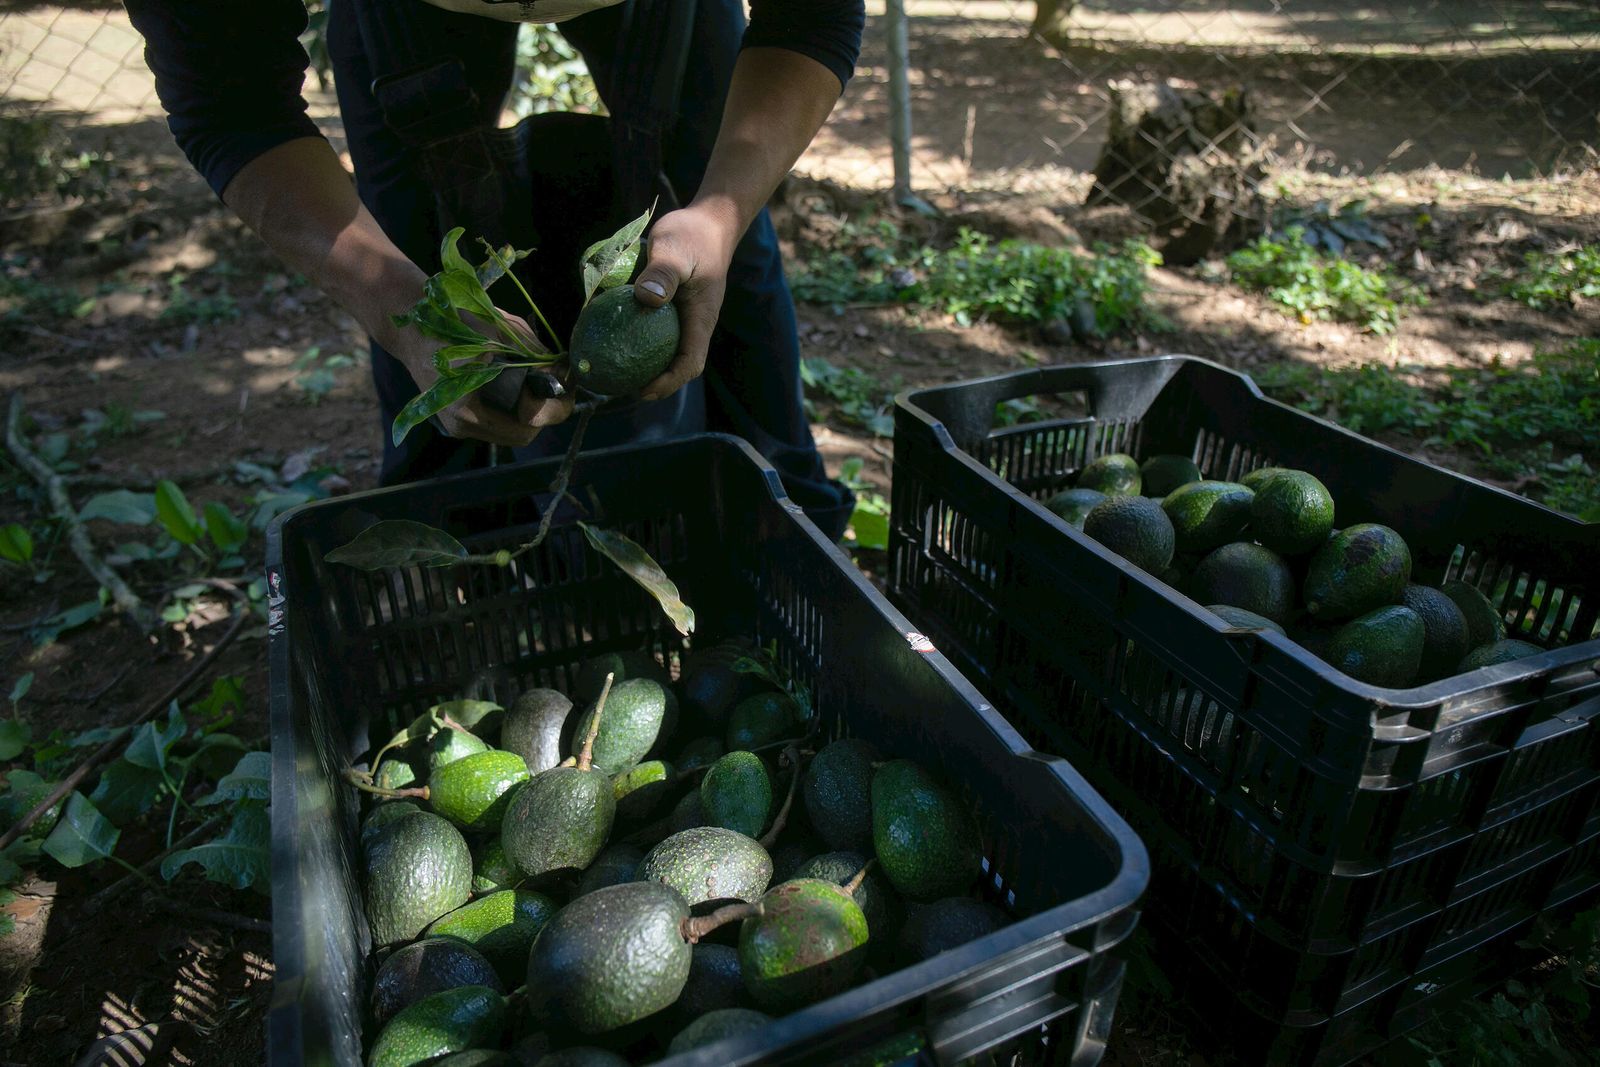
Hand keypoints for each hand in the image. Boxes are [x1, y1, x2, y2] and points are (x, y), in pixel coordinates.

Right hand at [383, 308, 573, 447]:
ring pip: (511, 430)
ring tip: (538, 378)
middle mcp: (461, 426)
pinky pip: (496, 421)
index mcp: (467, 410)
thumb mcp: (499, 329)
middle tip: (555, 378)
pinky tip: (518, 382)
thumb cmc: (452, 321)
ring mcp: (457, 425)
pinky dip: (512, 406)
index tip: (559, 378)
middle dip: (544, 408)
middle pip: (523, 433)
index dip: (551, 406)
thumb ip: (534, 353)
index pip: (528, 428)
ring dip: (529, 408)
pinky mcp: (457, 418)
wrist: (409, 323)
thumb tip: (563, 369)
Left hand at [631, 202, 740, 401]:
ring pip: (668, 351)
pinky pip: (658, 331)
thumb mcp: (675, 250)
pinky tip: (614, 337)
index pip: (690, 363)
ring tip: (616, 370)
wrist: (709, 221)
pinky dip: (639, 340)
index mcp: (701, 319)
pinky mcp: (674, 307)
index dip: (668, 382)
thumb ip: (662, 274)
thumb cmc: (693, 234)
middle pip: (679, 365)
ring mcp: (685, 317)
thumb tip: (645, 299)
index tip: (643, 389)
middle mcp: (695, 324)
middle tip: (621, 387)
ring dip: (647, 365)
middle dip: (655, 383)